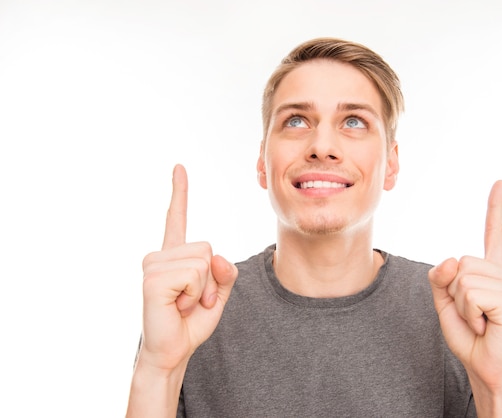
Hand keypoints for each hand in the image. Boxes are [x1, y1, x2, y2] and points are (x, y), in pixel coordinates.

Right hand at [138, 164, 237, 371]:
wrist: (173, 351)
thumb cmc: (191, 322)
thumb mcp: (218, 294)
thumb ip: (224, 272)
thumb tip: (217, 257)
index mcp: (174, 256)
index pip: (176, 218)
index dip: (179, 193)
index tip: (179, 167)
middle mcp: (160, 256)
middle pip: (207, 247)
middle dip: (211, 279)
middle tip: (192, 299)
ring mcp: (154, 265)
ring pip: (203, 261)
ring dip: (203, 289)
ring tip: (184, 303)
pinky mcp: (153, 278)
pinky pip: (194, 274)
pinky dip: (195, 293)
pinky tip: (177, 305)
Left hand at [428, 180, 501, 392]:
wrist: (484, 365)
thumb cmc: (468, 334)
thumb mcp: (445, 301)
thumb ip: (441, 277)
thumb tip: (451, 259)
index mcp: (492, 270)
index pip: (493, 233)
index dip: (495, 208)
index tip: (500, 182)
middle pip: (460, 262)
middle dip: (454, 291)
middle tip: (473, 314)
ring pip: (463, 278)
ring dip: (462, 305)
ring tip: (480, 320)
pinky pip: (471, 293)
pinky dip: (469, 312)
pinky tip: (486, 324)